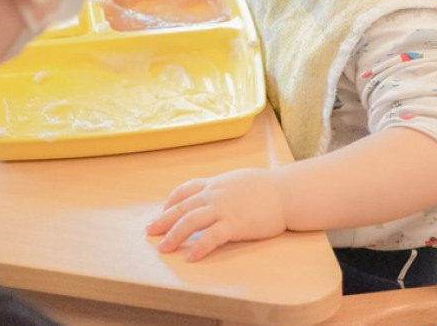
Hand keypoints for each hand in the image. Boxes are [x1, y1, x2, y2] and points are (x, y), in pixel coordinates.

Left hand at [146, 168, 286, 260]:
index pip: (186, 190)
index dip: (171, 201)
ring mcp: (224, 209)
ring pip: (191, 221)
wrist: (287, 192)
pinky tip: (190, 257)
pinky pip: (211, 237)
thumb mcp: (239, 180)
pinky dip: (198, 247)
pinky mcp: (235, 224)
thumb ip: (223, 187)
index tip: (162, 210)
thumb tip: (214, 193)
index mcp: (216, 184)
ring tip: (163, 247)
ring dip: (174, 235)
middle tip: (150, 231)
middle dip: (164, 220)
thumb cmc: (268, 187)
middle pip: (183, 207)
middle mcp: (215, 194)